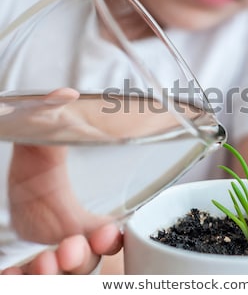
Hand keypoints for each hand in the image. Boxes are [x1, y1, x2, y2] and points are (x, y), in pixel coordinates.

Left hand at [3, 88, 120, 273]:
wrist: (13, 191)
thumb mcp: (40, 147)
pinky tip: (14, 274)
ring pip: (63, 277)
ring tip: (43, 262)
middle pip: (88, 263)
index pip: (109, 237)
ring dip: (58, 273)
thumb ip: (52, 122)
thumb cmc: (32, 171)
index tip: (108, 233)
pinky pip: (27, 282)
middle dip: (83, 259)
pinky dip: (23, 281)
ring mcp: (46, 256)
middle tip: (70, 247)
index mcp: (81, 218)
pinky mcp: (23, 267)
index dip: (112, 240)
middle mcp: (69, 241)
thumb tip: (66, 93)